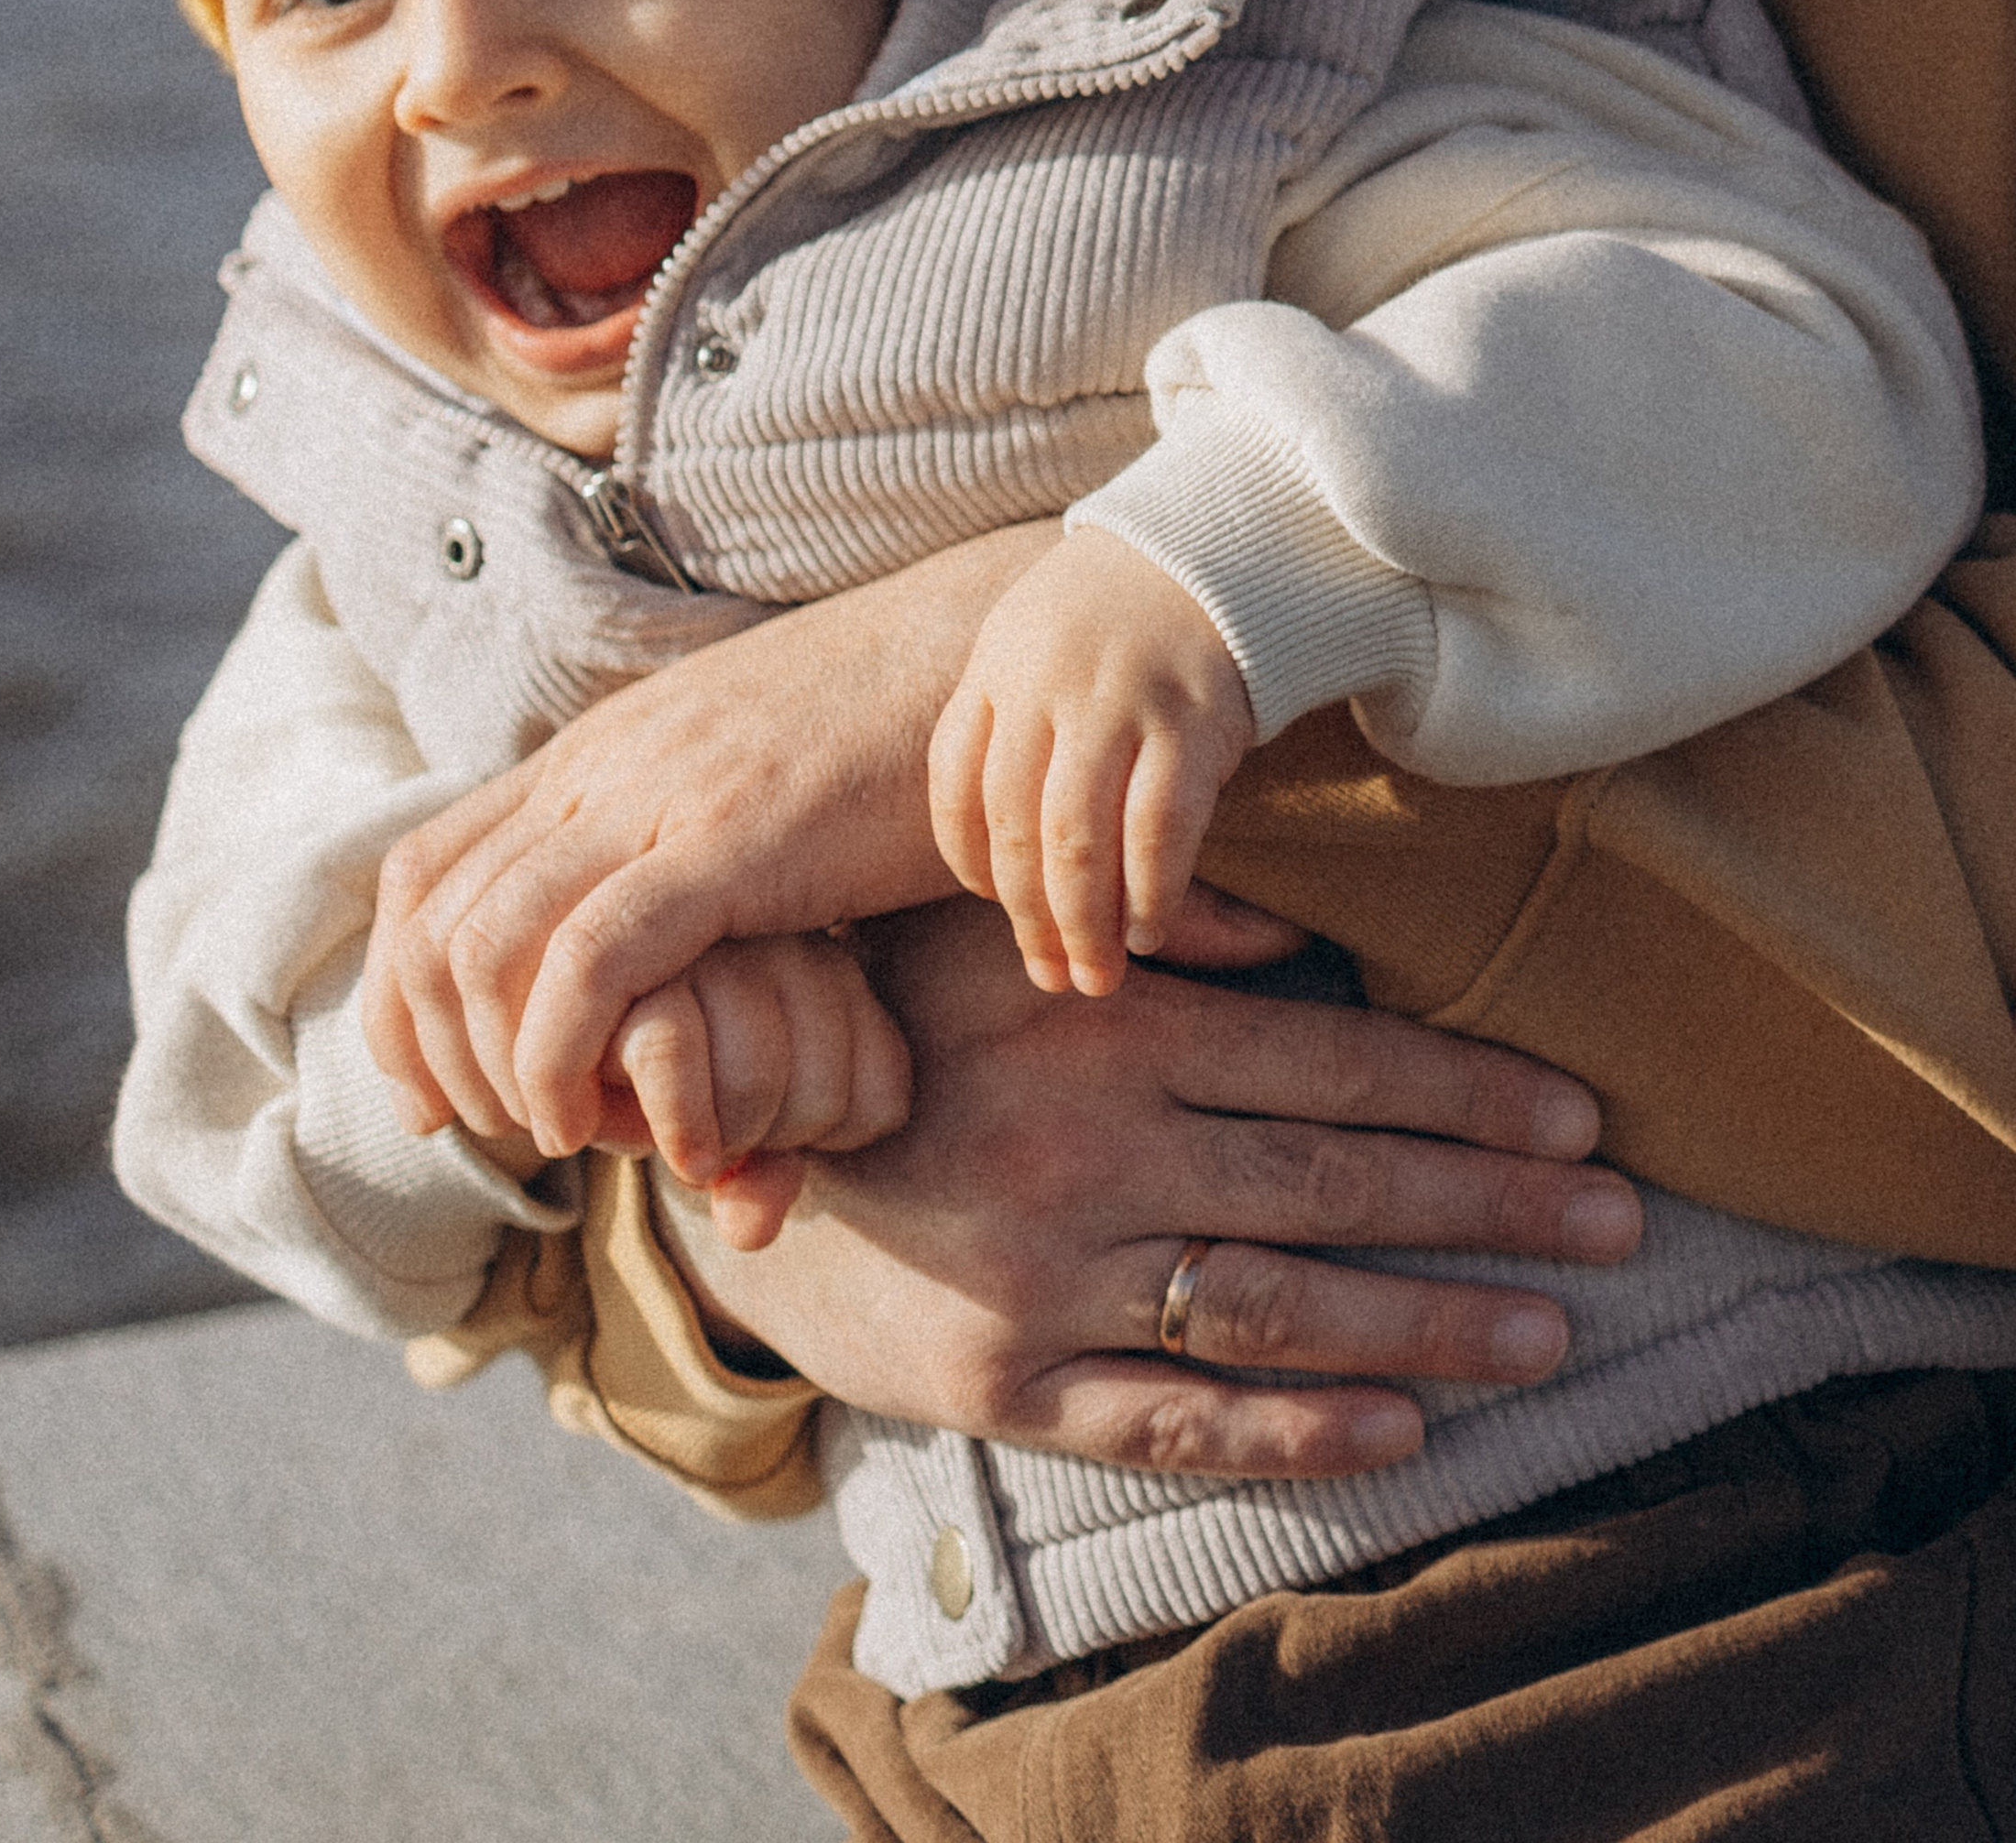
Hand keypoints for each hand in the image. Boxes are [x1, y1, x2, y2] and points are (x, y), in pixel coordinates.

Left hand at [362, 523, 1063, 1156]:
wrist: (985, 648)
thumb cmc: (888, 734)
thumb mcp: (745, 786)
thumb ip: (684, 851)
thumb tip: (654, 952)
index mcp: (596, 754)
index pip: (420, 872)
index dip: (396, 997)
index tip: (433, 1095)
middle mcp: (599, 769)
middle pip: (426, 920)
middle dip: (429, 1050)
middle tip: (490, 1131)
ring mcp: (656, 797)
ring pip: (483, 944)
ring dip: (491, 1067)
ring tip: (551, 1132)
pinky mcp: (727, 841)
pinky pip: (590, 959)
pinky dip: (561, 1056)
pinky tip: (597, 1115)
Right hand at [656, 890, 1643, 1479]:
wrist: (726, 1147)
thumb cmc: (897, 1015)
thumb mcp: (997, 925)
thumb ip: (1145, 922)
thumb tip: (1293, 918)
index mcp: (1106, 1024)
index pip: (1328, 1060)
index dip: (1464, 1091)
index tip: (1578, 1113)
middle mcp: (1090, 1149)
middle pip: (1332, 1184)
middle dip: (1492, 1205)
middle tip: (1623, 1223)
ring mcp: (1049, 1275)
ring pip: (1277, 1305)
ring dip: (1428, 1324)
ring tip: (1550, 1337)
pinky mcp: (1006, 1383)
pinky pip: (1174, 1414)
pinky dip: (1294, 1427)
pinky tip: (1399, 1431)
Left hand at [930, 526, 1257, 995]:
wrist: (1219, 545)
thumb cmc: (1120, 612)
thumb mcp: (1036, 640)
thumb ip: (1009, 721)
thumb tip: (995, 850)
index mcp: (996, 665)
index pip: (954, 785)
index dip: (967, 861)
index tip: (994, 906)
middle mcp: (1046, 685)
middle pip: (1015, 828)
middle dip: (1028, 918)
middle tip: (1050, 976)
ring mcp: (1119, 701)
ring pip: (1079, 842)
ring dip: (1085, 924)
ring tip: (1096, 975)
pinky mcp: (1192, 721)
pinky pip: (1159, 830)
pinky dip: (1151, 893)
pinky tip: (1150, 931)